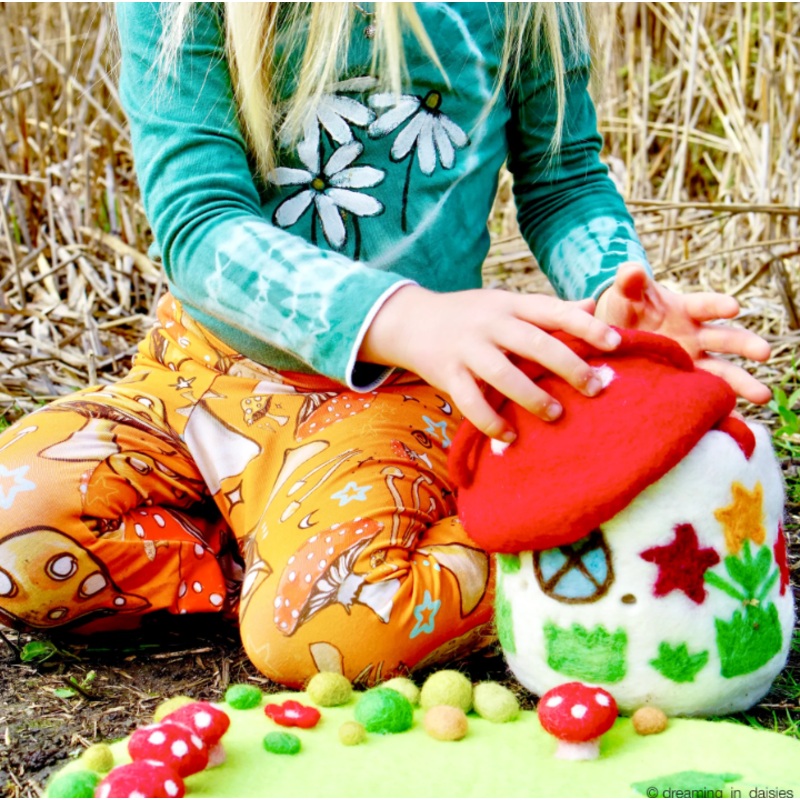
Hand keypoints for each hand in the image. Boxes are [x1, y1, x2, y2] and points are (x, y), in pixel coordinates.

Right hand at [359, 285, 621, 440]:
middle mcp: (490, 323)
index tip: (616, 343)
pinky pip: (470, 401)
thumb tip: (590, 305)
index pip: (553, 311)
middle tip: (595, 388)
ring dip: (532, 396)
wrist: (409, 319)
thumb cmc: (469, 315)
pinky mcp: (445, 373)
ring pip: (503, 373)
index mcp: (510, 304)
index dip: (587, 325)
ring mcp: (466, 348)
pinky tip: (510, 436)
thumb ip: (546, 308)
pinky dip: (490, 421)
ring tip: (556, 414)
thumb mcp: (505, 303)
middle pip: (534, 343)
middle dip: (568, 366)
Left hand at [594, 262, 770, 403]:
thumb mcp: (624, 295)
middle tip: (763, 353)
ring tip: (761, 397)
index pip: (705, 306)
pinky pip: (705, 396)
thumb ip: (629, 283)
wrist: (611, 339)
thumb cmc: (624, 311)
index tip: (734, 307)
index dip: (718, 305)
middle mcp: (695, 337)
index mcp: (684, 311)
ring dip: (742, 383)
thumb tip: (632, 270)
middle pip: (726, 340)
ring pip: (723, 372)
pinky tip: (732, 422)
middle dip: (745, 345)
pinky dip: (717, 408)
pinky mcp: (684, 384)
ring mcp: (692, 362)